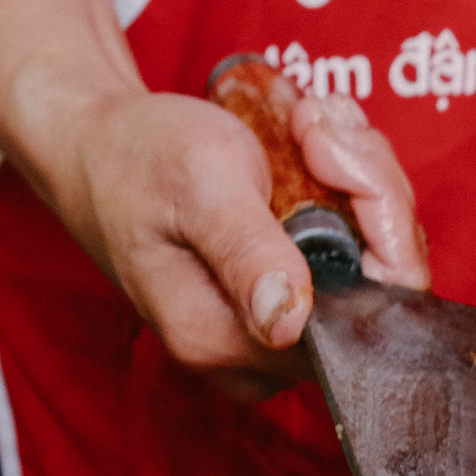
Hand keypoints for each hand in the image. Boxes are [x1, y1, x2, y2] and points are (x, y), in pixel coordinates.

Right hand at [34, 83, 426, 397]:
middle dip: (370, 191)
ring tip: (309, 124)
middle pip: (379, 288)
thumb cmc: (136, 158)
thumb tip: (287, 322)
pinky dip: (347, 188)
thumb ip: (245, 252)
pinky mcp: (286, 297)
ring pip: (374, 262)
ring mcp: (275, 327)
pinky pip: (354, 249)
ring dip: (360, 181)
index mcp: (225, 339)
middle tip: (317, 125)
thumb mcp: (197, 187)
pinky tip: (312, 143)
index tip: (329, 151)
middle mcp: (257, 351)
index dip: (379, 229)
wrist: (95, 145)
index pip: (363, 312)